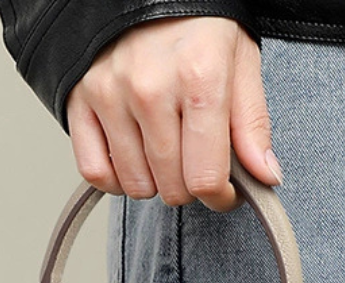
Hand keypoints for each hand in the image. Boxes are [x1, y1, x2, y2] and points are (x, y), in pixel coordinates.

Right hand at [65, 16, 281, 211]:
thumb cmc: (198, 24)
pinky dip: (116, 178)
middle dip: (189, 186)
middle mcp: (150, 88)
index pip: (205, 177)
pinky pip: (96, 172)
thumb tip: (264, 177)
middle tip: (194, 161)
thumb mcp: (240, 62)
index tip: (224, 191)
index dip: (220, 197)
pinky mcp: (81, 100)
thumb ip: (252, 124)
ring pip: (136, 186)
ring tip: (165, 152)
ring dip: (155, 182)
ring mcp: (110, 95)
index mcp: (199, 77)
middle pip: (172, 188)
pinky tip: (134, 159)